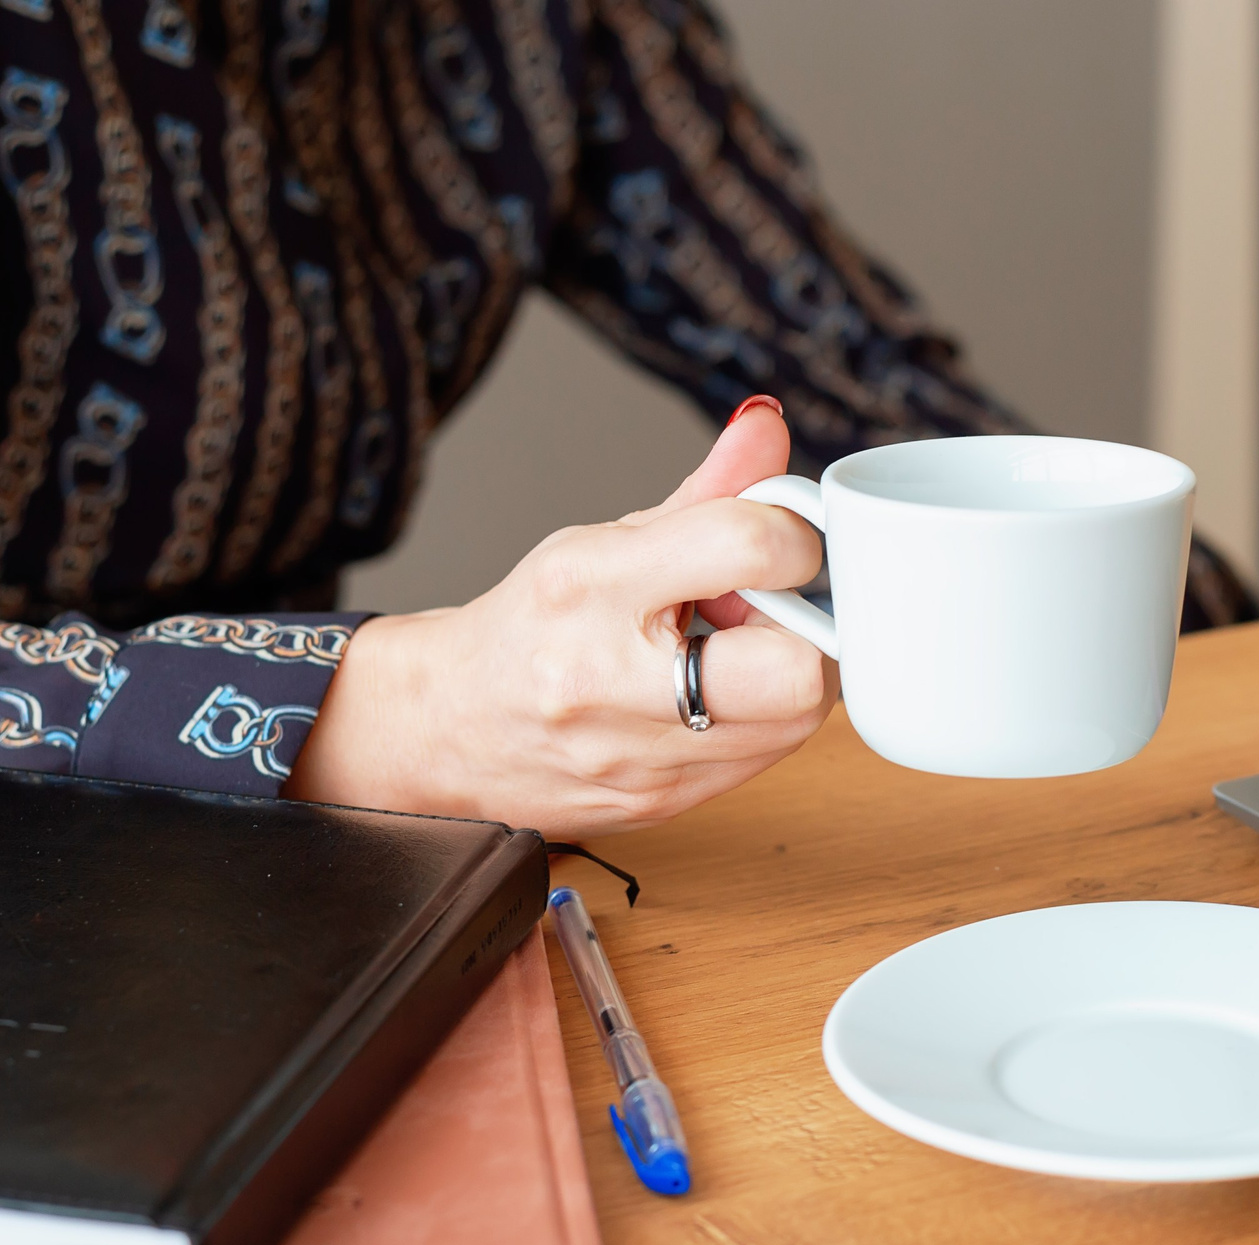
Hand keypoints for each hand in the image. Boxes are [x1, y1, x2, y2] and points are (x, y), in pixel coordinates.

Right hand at [284, 397, 834, 835]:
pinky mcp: (662, 804)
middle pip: (795, 670)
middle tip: (776, 611)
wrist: (449, 730)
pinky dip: (762, 720)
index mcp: (592, 588)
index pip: (748, 547)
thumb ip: (704, 492)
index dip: (793, 536)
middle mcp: (610, 681)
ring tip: (738, 654)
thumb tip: (767, 425)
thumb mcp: (606, 541)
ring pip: (794, 722)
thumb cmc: (532, 629)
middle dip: (809, 629)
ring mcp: (639, 758)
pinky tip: (721, 697)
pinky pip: (764, 759)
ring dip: (790, 677)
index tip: (779, 540)